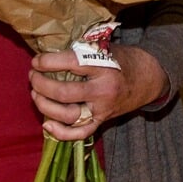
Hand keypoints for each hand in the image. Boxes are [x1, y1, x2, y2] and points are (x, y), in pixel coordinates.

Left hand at [29, 45, 169, 140]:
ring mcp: (102, 109)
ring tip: (35, 94)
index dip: (48, 62)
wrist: (149, 79)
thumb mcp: (106, 48)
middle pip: (64, 92)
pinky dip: (61, 133)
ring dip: (45, 106)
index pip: (71, 64)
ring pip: (67, 115)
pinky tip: (46, 124)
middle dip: (41, 84)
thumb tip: (49, 53)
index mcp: (105, 66)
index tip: (36, 61)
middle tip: (33, 76)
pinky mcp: (102, 121)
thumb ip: (82, 51)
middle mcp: (103, 90)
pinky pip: (80, 133)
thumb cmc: (124, 60)